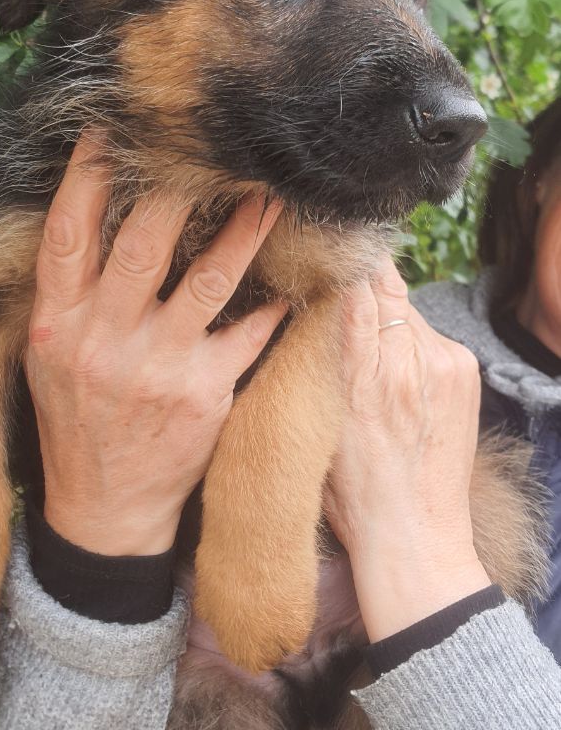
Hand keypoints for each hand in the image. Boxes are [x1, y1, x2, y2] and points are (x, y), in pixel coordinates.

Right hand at [24, 135, 285, 556]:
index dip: (86, 176)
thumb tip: (92, 215)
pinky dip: (274, 303)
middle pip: (142, 244)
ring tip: (271, 193)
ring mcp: (158, 367)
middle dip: (175, 188)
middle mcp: (105, 340)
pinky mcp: (206, 392)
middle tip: (209, 145)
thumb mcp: (50, 357)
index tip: (110, 129)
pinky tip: (295, 277)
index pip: (67, 233)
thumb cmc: (76, 421)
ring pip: (208, 278)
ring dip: (244, 229)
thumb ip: (69, 294)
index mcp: (60, 323)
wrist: (104, 509)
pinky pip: (249, 333)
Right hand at [325, 257, 490, 641]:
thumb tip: (318, 296)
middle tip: (337, 292)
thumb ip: (320, 352)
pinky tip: (396, 374)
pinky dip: (409, 341)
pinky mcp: (466, 370)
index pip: (357, 287)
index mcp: (365, 372)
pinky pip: (429, 334)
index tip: (324, 247)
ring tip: (368, 356)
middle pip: (385, 290)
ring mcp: (447, 362)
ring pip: (407, 311)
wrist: (414, 534)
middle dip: (361, 287)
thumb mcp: (316, 419)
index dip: (342, 262)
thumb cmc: (350, 488)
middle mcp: (413, 358)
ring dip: (387, 318)